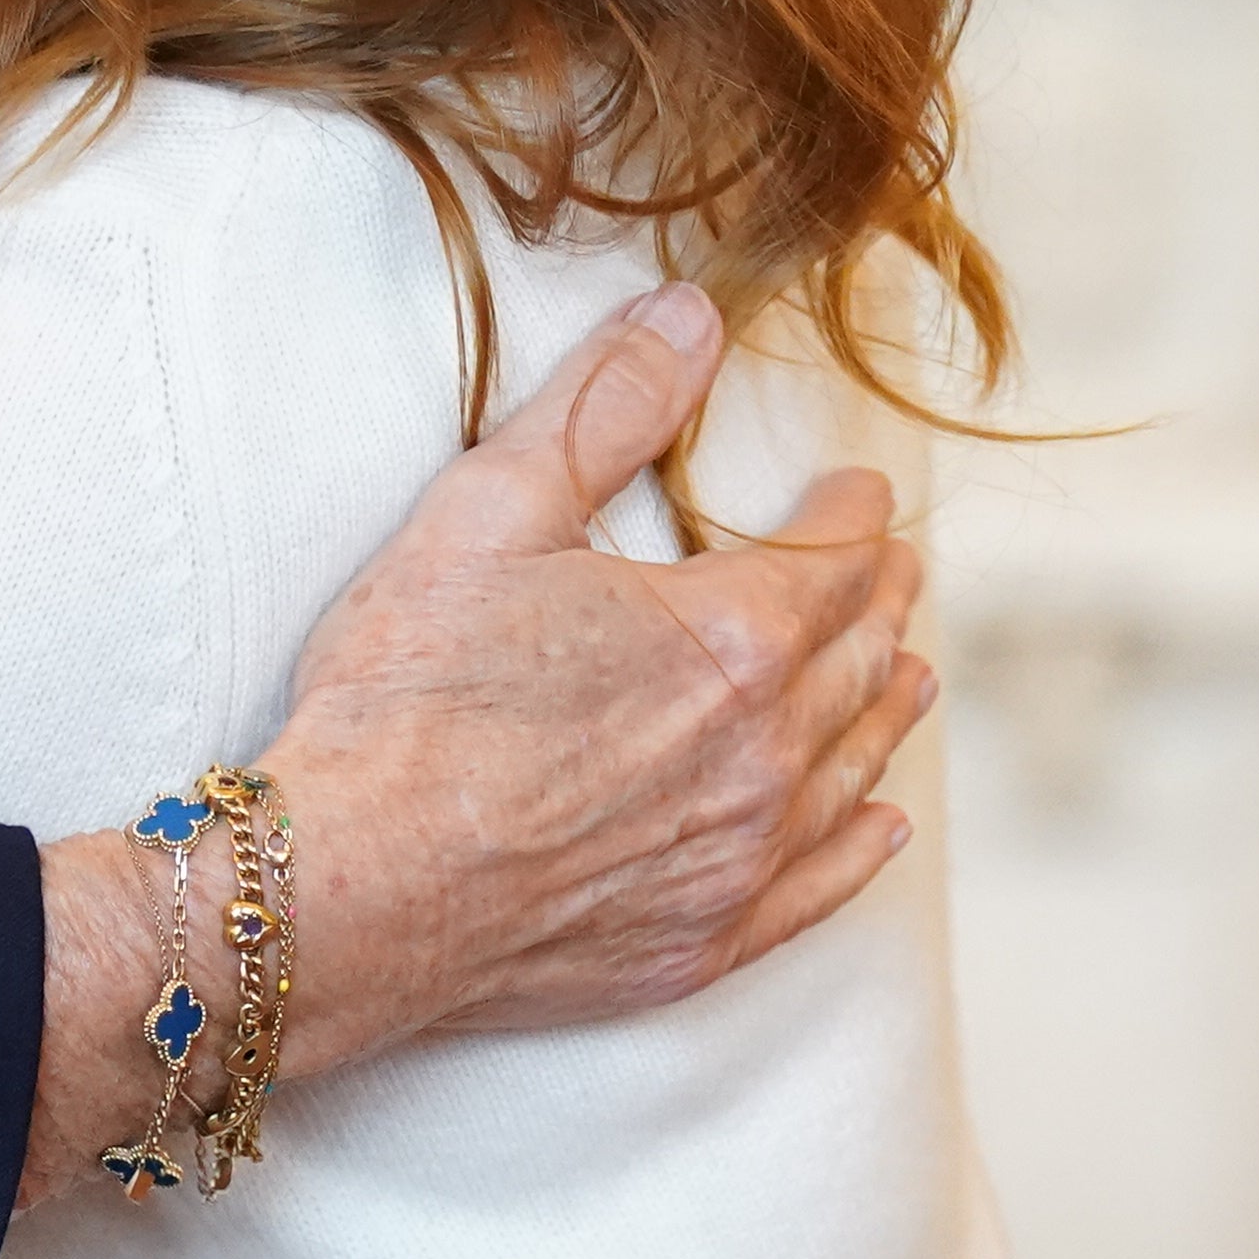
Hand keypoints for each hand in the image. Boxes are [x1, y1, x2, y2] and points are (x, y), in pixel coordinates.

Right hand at [263, 287, 929, 1057]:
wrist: (350, 887)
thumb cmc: (405, 697)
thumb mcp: (492, 509)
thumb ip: (605, 406)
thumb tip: (690, 316)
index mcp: (731, 638)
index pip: (834, 557)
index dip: (855, 513)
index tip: (859, 489)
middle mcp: (763, 753)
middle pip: (859, 659)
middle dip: (881, 602)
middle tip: (892, 572)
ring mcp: (739, 857)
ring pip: (853, 766)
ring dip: (886, 707)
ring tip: (908, 673)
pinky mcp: (702, 941)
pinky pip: (820, 888)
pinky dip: (860, 845)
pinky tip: (880, 823)